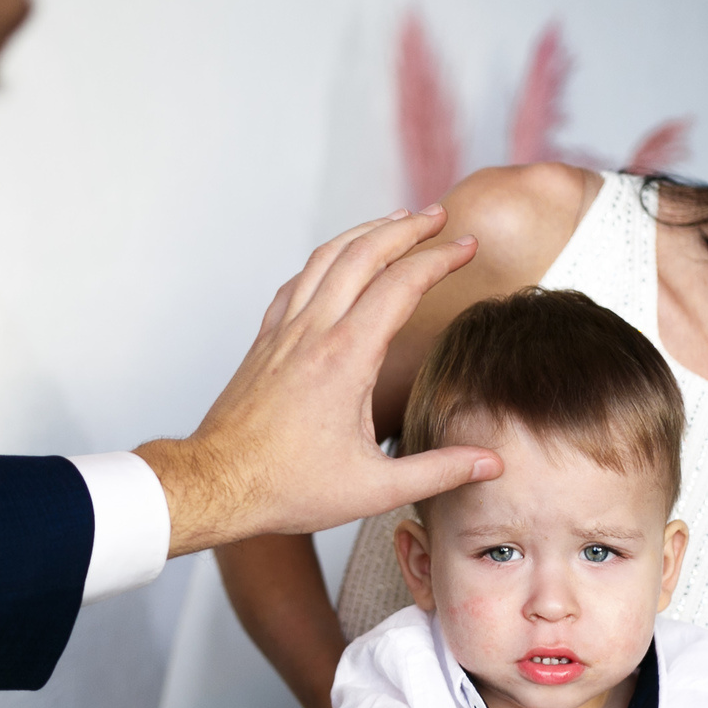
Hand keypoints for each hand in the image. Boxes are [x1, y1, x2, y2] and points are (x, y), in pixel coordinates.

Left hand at [136, 208, 502, 556]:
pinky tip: (333, 262)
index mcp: (346, 358)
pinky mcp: (265, 342)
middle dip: (406, 228)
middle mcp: (313, 332)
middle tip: (438, 217)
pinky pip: (295, 283)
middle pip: (363, 254)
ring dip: (363, 233)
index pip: (401, 285)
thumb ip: (438, 472)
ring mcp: (284, 332)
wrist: (215, 484)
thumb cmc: (286, 488)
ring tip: (394, 221)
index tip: (466, 246)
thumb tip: (491, 465)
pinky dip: (322, 260)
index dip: (440, 259)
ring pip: (325, 258)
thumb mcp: (374, 490)